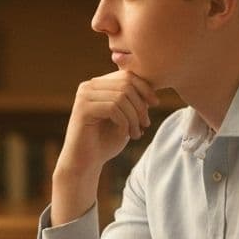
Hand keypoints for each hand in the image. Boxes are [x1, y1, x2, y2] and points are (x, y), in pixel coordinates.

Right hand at [52, 70, 158, 223]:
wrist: (85, 163)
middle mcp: (88, 86)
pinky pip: (113, 108)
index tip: (156, 104)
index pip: (127, 75)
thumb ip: (133, 101)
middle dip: (140, 104)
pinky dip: (124, 122)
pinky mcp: (82, 109)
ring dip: (134, 117)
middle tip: (146, 124)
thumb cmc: (105, 141)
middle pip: (126, 83)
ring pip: (121, 97)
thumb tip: (151, 86)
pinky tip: (124, 135)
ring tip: (136, 134)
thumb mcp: (124, 118)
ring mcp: (83, 96)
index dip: (145, 88)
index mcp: (97, 85)